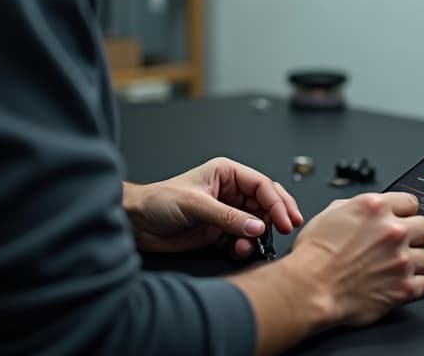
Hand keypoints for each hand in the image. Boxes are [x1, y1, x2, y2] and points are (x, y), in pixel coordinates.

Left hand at [123, 157, 302, 256]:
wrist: (135, 223)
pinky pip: (242, 239)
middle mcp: (230, 192)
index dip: (277, 202)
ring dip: (259, 235)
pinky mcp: (219, 233)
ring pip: (256, 223)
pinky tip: (240, 250)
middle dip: (277, 215)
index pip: (262, 185)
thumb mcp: (195, 205)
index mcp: (227, 174)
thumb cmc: (158, 201)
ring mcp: (226, 213)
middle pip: (265, 203)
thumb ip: (228, 217)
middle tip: (288, 228)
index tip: (284, 219)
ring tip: (252, 244)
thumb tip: (257, 226)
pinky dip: (246, 246)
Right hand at [286, 192, 423, 327]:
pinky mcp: (403, 288)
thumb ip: (357, 207)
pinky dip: (416, 286)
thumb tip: (370, 210)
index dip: (404, 213)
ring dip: (416, 262)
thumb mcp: (330, 213)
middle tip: (402, 244)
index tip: (402, 220)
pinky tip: (401, 283)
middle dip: (414, 235)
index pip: (411, 202)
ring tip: (399, 267)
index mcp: (376, 208)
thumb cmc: (313, 255)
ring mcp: (401, 260)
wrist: (309, 288)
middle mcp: (393, 231)